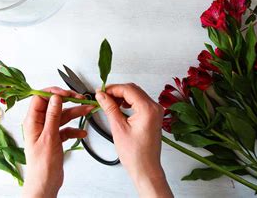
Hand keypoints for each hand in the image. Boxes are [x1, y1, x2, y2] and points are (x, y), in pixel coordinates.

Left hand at [22, 87, 93, 197]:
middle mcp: (39, 124)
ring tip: (87, 110)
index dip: (54, 92)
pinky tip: (82, 132)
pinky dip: (74, 129)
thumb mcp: (49, 137)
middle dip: (68, 101)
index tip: (67, 92)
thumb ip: (53, 116)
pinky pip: (65, 129)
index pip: (40, 98)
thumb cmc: (42, 166)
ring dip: (75, 113)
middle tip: (80, 98)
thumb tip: (56, 98)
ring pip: (62, 116)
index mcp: (32, 121)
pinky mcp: (54, 139)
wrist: (45, 184)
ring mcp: (47, 131)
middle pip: (54, 106)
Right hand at [96, 83, 172, 197]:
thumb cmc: (135, 154)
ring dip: (122, 96)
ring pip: (136, 95)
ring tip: (108, 102)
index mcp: (148, 109)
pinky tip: (119, 107)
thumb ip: (110, 108)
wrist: (145, 168)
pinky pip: (140, 102)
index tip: (101, 91)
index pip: (128, 89)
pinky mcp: (153, 116)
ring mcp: (155, 111)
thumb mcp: (118, 128)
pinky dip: (128, 102)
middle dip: (116, 91)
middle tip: (102, 96)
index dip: (112, 88)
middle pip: (133, 90)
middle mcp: (155, 108)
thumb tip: (102, 96)